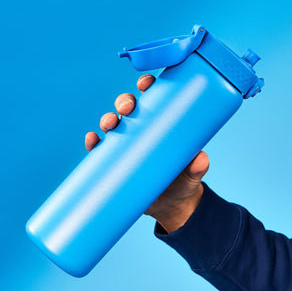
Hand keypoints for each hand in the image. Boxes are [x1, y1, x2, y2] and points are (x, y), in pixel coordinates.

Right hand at [84, 74, 209, 232]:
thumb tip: (199, 159)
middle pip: (129, 108)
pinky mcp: (115, 163)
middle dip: (125, 101)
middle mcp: (141, 130)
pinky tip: (91, 140)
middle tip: (128, 108)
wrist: (171, 206)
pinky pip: (100, 150)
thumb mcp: (194, 173)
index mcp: (161, 124)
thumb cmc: (184, 181)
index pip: (153, 98)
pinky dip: (93, 143)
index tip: (145, 84)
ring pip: (113, 125)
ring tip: (110, 124)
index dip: (147, 86)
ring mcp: (127, 145)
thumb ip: (198, 166)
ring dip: (108, 119)